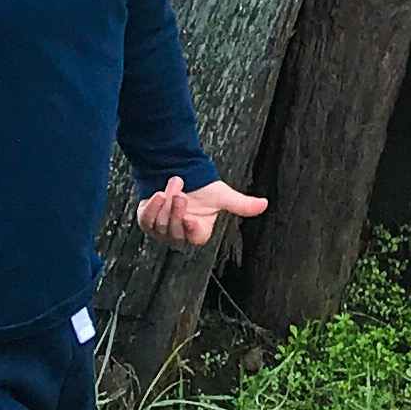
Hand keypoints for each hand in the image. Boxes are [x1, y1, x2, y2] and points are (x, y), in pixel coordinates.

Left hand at [136, 174, 267, 250]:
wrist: (180, 172)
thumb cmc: (202, 188)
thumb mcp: (222, 196)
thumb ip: (241, 204)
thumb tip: (264, 204)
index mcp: (198, 231)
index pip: (196, 238)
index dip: (192, 229)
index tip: (191, 216)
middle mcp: (179, 234)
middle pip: (176, 231)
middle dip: (177, 211)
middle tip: (181, 195)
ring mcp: (162, 230)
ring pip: (161, 225)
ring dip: (166, 204)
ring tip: (174, 185)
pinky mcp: (147, 221)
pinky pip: (147, 220)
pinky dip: (152, 207)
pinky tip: (158, 194)